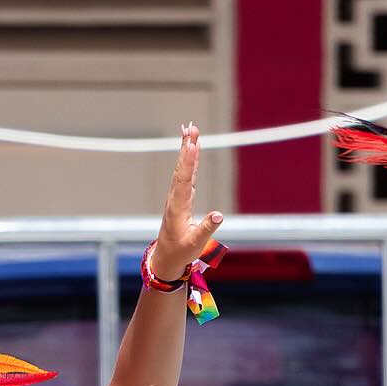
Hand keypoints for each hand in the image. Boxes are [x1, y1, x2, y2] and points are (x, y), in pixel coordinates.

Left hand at [150, 124, 223, 281]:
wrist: (167, 258)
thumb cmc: (181, 251)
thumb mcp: (195, 243)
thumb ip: (207, 229)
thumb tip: (219, 216)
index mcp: (178, 207)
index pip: (184, 180)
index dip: (188, 162)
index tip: (192, 145)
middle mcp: (175, 198)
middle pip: (182, 168)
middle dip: (187, 147)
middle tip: (190, 127)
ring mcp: (177, 196)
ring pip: (182, 168)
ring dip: (187, 149)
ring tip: (190, 131)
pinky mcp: (181, 197)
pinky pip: (185, 174)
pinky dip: (189, 160)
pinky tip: (192, 149)